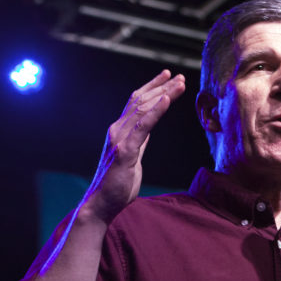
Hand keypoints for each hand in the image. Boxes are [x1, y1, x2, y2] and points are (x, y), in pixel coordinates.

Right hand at [84, 70, 185, 222]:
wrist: (101, 204)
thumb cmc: (117, 183)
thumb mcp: (133, 156)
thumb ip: (139, 140)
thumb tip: (148, 128)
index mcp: (120, 130)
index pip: (137, 103)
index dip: (152, 88)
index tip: (169, 77)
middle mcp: (117, 129)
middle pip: (141, 101)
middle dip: (162, 87)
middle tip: (179, 76)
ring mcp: (120, 139)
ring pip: (143, 109)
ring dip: (163, 94)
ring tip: (179, 83)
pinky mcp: (125, 151)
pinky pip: (143, 127)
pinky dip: (156, 112)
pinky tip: (166, 100)